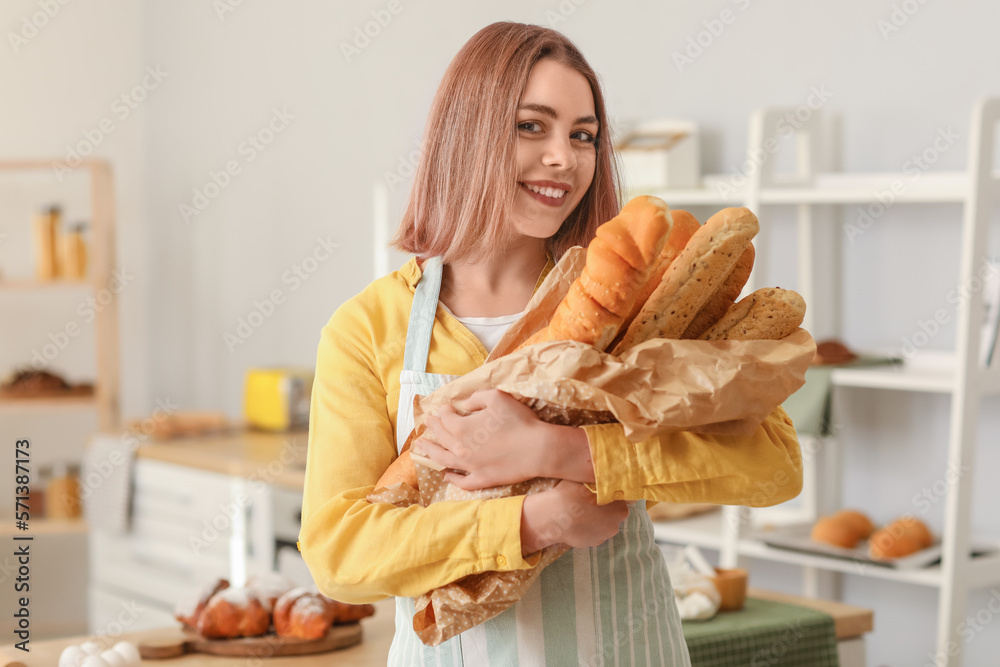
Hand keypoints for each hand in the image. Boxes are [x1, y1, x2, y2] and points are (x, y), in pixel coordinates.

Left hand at [413, 389, 550, 488]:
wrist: (537, 449)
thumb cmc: (518, 421)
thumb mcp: (497, 398)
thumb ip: (476, 398)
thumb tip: (464, 404)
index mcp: (461, 428)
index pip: (445, 419)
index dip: (443, 412)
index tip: (444, 408)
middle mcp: (460, 449)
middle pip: (441, 438)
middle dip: (433, 428)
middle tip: (427, 423)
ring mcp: (470, 467)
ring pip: (443, 460)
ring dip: (430, 453)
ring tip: (420, 448)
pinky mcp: (481, 480)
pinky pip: (462, 481)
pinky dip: (452, 478)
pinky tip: (446, 475)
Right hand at [520, 481, 628, 554]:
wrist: (557, 517)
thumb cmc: (573, 494)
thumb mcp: (589, 480)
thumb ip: (602, 483)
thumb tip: (607, 478)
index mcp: (621, 509)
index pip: (621, 500)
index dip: (610, 495)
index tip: (600, 492)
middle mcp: (616, 525)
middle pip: (613, 514)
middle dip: (605, 508)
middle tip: (589, 501)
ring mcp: (603, 537)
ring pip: (603, 525)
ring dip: (596, 519)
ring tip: (581, 512)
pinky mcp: (592, 544)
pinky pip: (593, 533)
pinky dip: (587, 528)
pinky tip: (577, 522)